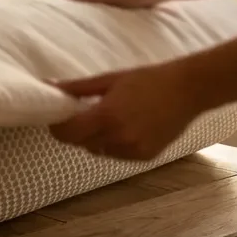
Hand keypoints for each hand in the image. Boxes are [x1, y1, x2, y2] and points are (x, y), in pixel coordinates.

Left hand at [48, 63, 209, 160]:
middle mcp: (118, 138)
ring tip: (108, 118)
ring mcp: (133, 150)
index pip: (67, 133)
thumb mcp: (109, 79)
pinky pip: (116, 154)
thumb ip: (77, 87)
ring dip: (94, 138)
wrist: (188, 90)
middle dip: (75, 131)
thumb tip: (49, 86)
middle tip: (81, 114)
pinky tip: (125, 127)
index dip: (57, 127)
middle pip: (79, 143)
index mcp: (106, 117)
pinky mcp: (145, 157)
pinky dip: (113, 143)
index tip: (57, 118)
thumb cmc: (147, 79)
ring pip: (98, 150)